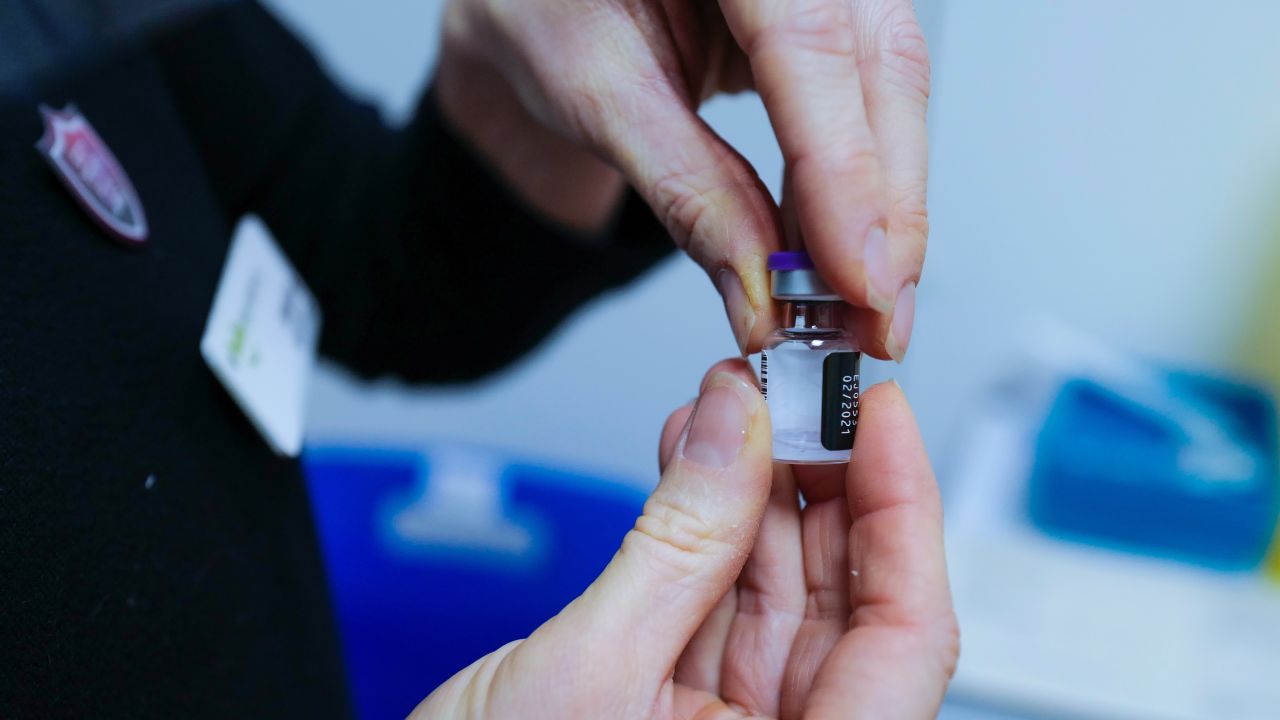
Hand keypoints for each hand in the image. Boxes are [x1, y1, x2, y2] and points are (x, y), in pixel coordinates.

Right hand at [411, 359, 957, 718]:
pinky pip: (716, 602)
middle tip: (797, 394)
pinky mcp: (681, 705)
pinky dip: (704, 528)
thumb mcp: (594, 667)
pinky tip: (694, 460)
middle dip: (823, 485)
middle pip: (847, 604)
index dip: (904, 512)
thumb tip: (735, 426)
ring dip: (756, 493)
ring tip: (736, 410)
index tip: (878, 417)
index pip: (904, 634)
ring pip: (780, 593)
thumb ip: (677, 541)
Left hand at [436, 0, 930, 359]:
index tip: (853, 272)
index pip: (804, 41)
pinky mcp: (830, 15)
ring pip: (891, 87)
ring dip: (886, 206)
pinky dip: (865, 184)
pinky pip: (872, 98)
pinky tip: (848, 252)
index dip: (840, 165)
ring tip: (864, 304)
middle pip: (873, 66)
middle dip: (881, 206)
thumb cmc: (543, 10)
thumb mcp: (596, 96)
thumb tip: (760, 291)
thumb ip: (687, 190)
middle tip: (869, 316)